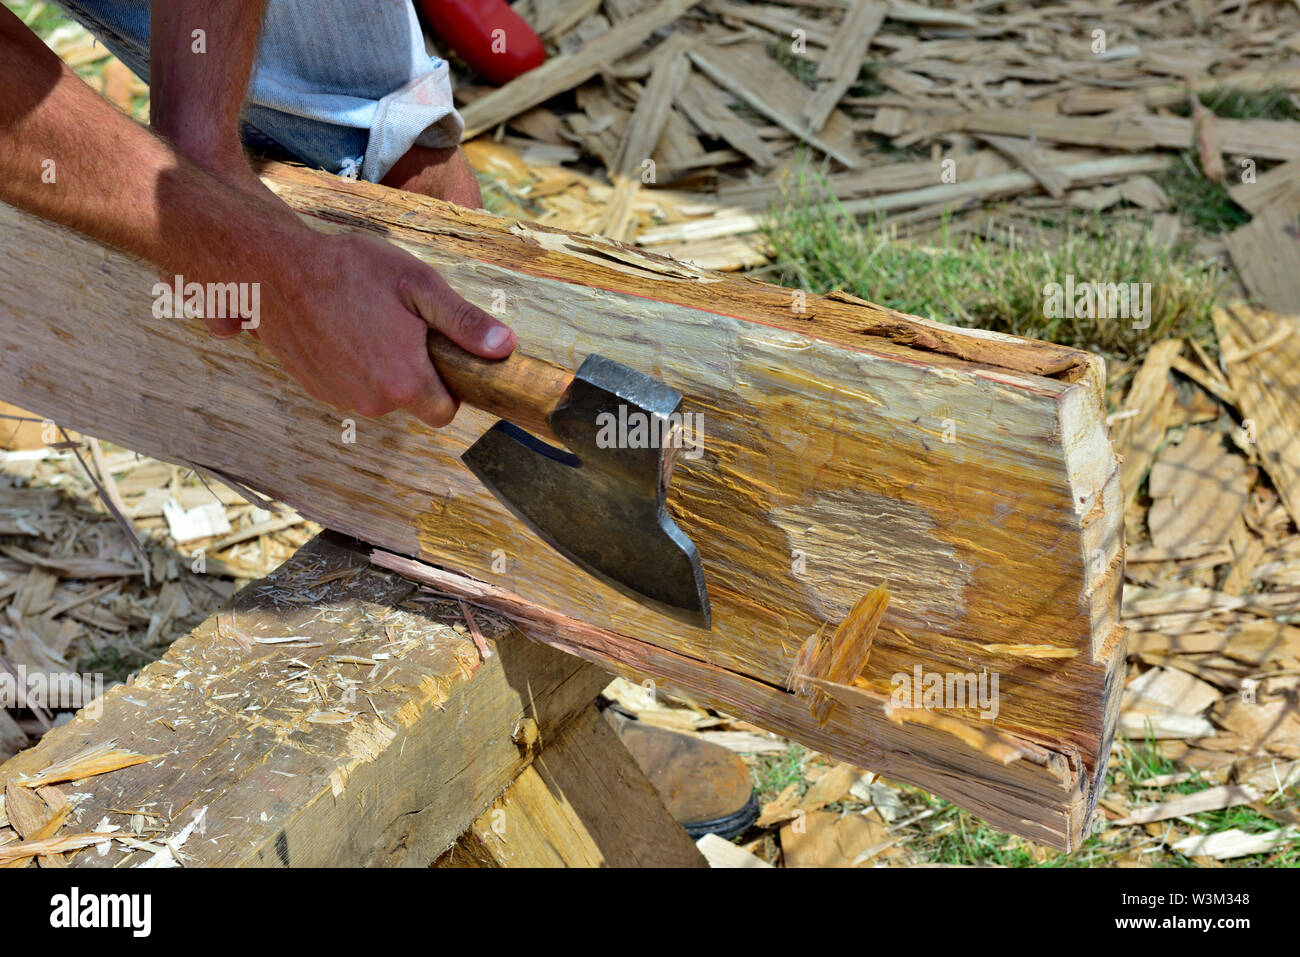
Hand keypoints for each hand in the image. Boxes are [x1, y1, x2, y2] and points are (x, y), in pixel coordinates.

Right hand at [206, 224, 515, 427]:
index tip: (441, 353)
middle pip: (412, 402)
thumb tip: (505, 348)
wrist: (272, 269)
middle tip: (401, 324)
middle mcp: (372, 402)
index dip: (449, 384)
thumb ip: (464, 322)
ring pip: (379, 394)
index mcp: (404, 383)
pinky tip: (342, 327)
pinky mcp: (315, 388)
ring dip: (381, 367)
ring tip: (367, 320)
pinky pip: (350, 386)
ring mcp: (340, 398)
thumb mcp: (418, 286)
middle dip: (414, 372)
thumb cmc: (349, 271)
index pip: (446, 411)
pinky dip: (352, 364)